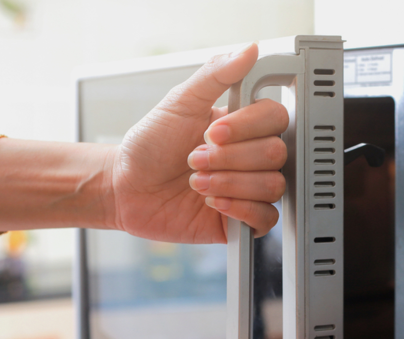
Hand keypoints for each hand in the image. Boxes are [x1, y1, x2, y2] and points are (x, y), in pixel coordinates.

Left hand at [105, 42, 287, 242]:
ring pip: (272, 186)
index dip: (247, 127)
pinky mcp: (242, 221)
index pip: (276, 119)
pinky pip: (265, 219)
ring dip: (229, 184)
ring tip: (198, 183)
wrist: (127, 188)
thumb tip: (249, 51)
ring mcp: (248, 189)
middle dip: (230, 159)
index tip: (212, 132)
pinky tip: (213, 203)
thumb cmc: (150, 146)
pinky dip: (239, 210)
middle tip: (195, 159)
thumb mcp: (179, 103)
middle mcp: (250, 157)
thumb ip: (215, 75)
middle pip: (276, 154)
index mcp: (243, 126)